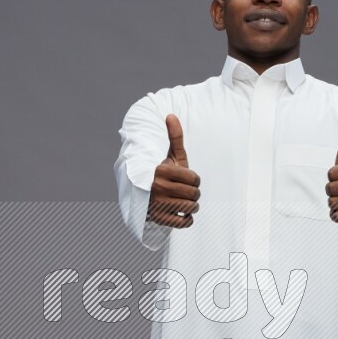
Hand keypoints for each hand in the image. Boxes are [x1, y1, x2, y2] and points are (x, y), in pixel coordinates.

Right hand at [146, 114, 201, 228]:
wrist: (143, 192)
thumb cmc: (162, 171)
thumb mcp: (169, 154)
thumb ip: (174, 137)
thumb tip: (171, 115)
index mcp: (161, 171)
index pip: (194, 179)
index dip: (195, 179)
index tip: (187, 179)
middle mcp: (157, 189)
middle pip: (194, 194)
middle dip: (194, 192)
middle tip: (187, 191)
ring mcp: (157, 206)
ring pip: (191, 208)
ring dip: (192, 206)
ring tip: (185, 201)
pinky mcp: (158, 220)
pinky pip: (184, 223)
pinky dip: (187, 219)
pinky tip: (181, 212)